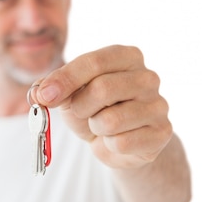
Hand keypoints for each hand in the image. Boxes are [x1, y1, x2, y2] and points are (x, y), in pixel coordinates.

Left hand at [34, 45, 172, 169]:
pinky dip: (110, 145)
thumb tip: (39, 93)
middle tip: (81, 112)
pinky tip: (118, 139)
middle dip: (81, 106)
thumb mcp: (70, 94)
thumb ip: (52, 89)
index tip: (44, 96)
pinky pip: (122, 143)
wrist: (119, 142)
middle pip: (102, 89)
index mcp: (127, 56)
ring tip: (102, 125)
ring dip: (96, 127)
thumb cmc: (94, 109)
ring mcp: (159, 105)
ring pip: (111, 120)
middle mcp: (148, 77)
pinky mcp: (162, 133)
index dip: (65, 79)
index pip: (94, 62)